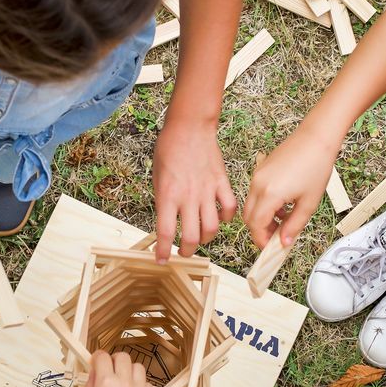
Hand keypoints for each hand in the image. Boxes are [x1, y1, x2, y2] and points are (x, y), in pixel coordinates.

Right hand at [82, 351, 153, 386]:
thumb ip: (91, 384)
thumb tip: (95, 371)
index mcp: (106, 383)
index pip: (103, 357)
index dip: (97, 357)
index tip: (96, 362)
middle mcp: (124, 384)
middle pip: (122, 357)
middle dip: (114, 360)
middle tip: (110, 370)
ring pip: (138, 367)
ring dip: (129, 371)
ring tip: (122, 382)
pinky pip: (147, 384)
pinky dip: (139, 385)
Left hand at [153, 119, 236, 261]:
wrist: (189, 127)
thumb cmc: (169, 148)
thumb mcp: (156, 177)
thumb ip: (162, 200)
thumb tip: (166, 221)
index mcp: (167, 195)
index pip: (165, 232)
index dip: (163, 251)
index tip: (162, 259)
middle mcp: (188, 197)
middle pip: (191, 237)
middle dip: (186, 251)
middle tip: (183, 252)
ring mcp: (207, 191)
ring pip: (212, 228)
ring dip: (205, 238)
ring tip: (200, 237)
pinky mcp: (222, 183)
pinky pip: (229, 208)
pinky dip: (227, 218)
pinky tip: (220, 217)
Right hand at [242, 131, 336, 248]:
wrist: (316, 138)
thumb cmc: (316, 165)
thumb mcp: (309, 202)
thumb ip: (294, 225)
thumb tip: (284, 242)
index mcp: (270, 194)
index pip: (256, 225)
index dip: (262, 240)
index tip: (272, 247)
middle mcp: (258, 184)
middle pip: (249, 217)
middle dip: (260, 231)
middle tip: (277, 238)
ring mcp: (257, 176)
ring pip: (251, 205)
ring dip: (262, 217)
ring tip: (284, 220)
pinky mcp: (260, 169)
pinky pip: (255, 193)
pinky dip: (264, 204)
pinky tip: (282, 205)